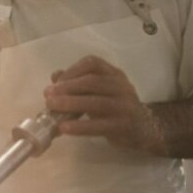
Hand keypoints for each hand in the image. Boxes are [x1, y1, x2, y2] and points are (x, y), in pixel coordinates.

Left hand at [42, 55, 164, 154]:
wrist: (144, 128)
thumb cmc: (116, 107)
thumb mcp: (100, 91)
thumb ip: (79, 83)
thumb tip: (55, 76)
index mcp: (114, 74)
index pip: (93, 63)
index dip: (72, 70)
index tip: (56, 81)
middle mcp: (121, 86)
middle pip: (92, 81)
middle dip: (67, 87)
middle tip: (48, 95)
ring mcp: (124, 106)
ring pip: (95, 102)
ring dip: (70, 104)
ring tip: (52, 108)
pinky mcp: (123, 126)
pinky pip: (99, 125)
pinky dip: (80, 127)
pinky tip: (64, 128)